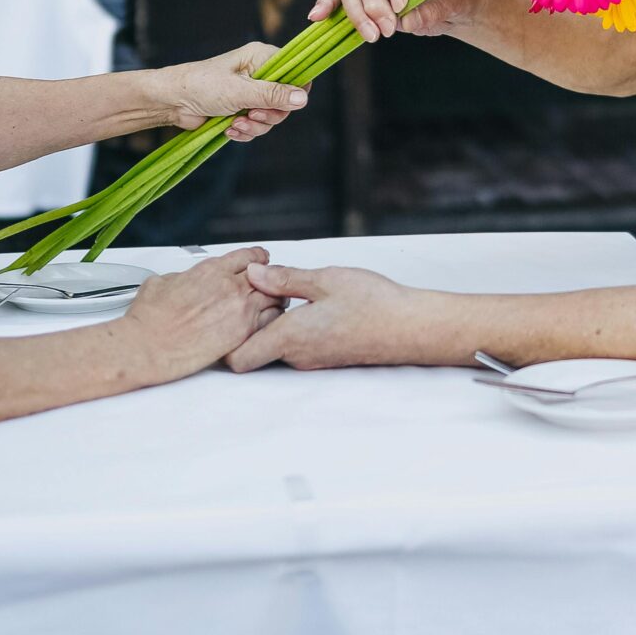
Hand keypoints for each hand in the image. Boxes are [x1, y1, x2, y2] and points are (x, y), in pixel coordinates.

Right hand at [121, 248, 279, 379]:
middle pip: (267, 275)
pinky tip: (267, 324)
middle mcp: (229, 287)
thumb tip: (184, 280)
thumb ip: (182, 277)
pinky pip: (271, 321)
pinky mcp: (243, 334)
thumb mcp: (161, 282)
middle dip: (269, 279)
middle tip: (270, 284)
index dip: (257, 258)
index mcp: (211, 270)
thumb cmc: (149, 319)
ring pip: (274, 297)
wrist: (147, 346)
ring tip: (272, 304)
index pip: (248, 257)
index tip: (260, 260)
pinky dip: (272, 320)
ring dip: (274, 299)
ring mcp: (239, 310)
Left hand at [151, 43, 306, 141]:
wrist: (172, 102)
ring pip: (271, 116)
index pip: (295, 72)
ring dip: (255, 126)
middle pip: (285, 100)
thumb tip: (303, 99)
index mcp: (261, 57)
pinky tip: (230, 130)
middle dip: (269, 114)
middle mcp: (260, 73)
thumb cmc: (202, 86)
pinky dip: (246, 131)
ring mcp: (251, 93)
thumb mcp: (239, 91)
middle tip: (251, 115)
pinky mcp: (242, 109)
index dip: (294, 92)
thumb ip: (272, 95)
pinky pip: (257, 125)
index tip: (283, 105)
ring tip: (235, 124)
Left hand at [224, 264, 437, 370]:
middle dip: (249, 324)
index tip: (229, 310)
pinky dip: (293, 328)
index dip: (226, 339)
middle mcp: (297, 356)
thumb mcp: (325, 280)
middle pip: (253, 351)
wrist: (410, 327)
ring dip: (274, 323)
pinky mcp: (326, 357)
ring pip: (276, 346)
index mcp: (290, 337)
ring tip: (286, 293)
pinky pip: (297, 346)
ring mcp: (312, 360)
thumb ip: (284, 280)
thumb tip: (253, 275)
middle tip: (257, 292)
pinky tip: (310, 304)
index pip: (237, 359)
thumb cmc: (373, 304)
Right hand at [310, 0, 476, 43]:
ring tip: (371, 37)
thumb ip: (436, 9)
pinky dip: (328, 4)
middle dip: (374, 1)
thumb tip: (406, 22)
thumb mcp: (459, 2)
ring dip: (356, 10)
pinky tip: (318, 17)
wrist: (455, 3)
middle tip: (387, 31)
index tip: (399, 5)